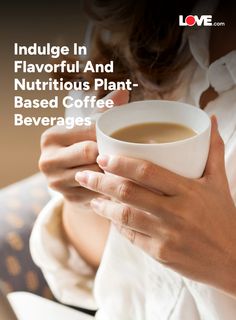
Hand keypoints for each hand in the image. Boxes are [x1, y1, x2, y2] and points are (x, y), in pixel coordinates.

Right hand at [39, 90, 128, 207]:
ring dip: (112, 170)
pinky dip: (110, 186)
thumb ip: (104, 109)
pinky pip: (97, 191)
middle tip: (127, 149)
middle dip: (109, 151)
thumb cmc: (84, 145)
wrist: (73, 179)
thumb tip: (123, 92)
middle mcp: (47, 159)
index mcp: (51, 136)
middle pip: (90, 152)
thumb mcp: (89, 126)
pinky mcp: (68, 199)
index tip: (125, 131)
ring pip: (95, 173)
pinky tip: (119, 181)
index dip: (109, 130)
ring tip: (126, 165)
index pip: (87, 128)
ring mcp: (56, 182)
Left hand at [75, 117, 235, 295]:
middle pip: (127, 193)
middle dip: (100, 182)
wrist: (234, 261)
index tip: (103, 157)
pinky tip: (110, 218)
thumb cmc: (224, 218)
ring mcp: (166, 235)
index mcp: (188, 191)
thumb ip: (213, 151)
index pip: (147, 171)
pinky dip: (117, 226)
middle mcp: (175, 212)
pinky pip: (131, 237)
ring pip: (123, 216)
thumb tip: (212, 120)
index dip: (120, 163)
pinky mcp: (161, 254)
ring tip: (91, 197)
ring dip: (102, 206)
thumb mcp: (220, 183)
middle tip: (84, 174)